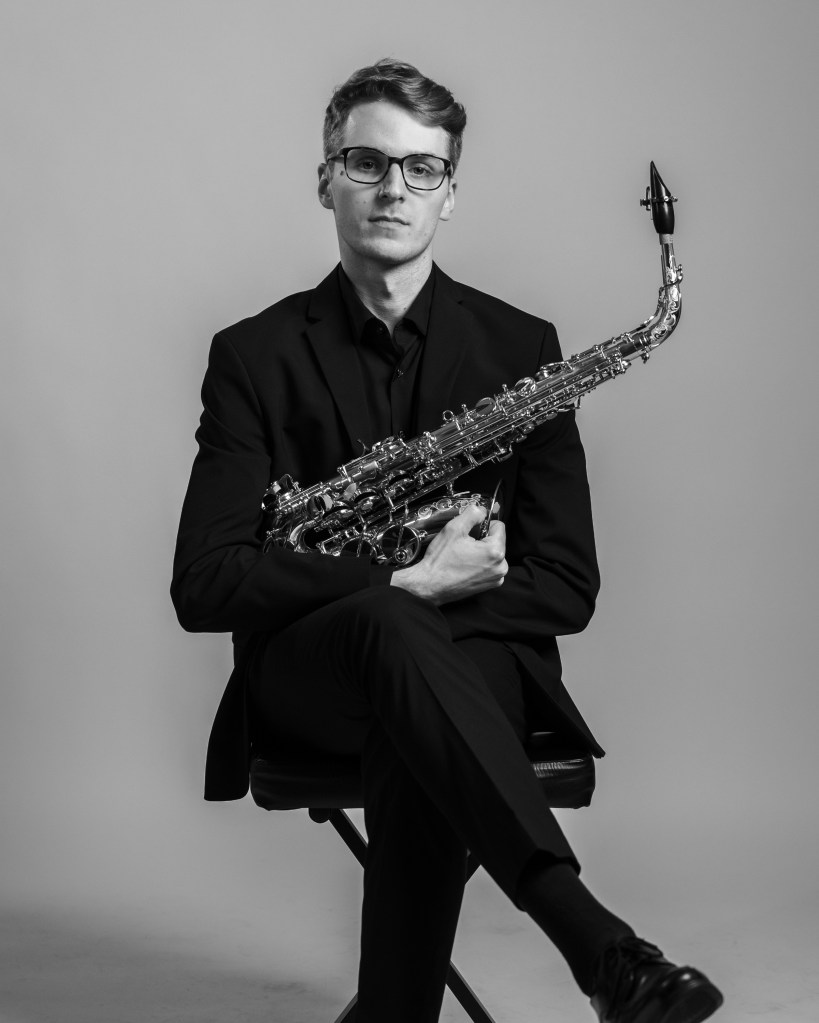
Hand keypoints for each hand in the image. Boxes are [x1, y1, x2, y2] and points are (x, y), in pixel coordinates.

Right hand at [390, 502, 507, 604]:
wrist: (430, 585)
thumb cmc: (440, 561)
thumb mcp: (454, 529)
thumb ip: (472, 514)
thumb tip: (481, 509)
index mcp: (495, 551)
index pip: (499, 526)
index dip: (483, 524)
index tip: (471, 531)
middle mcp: (500, 566)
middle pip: (497, 541)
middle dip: (482, 539)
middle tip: (463, 545)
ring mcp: (496, 578)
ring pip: (493, 553)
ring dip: (481, 551)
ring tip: (463, 556)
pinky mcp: (490, 585)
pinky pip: (490, 566)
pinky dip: (480, 563)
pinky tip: (465, 565)